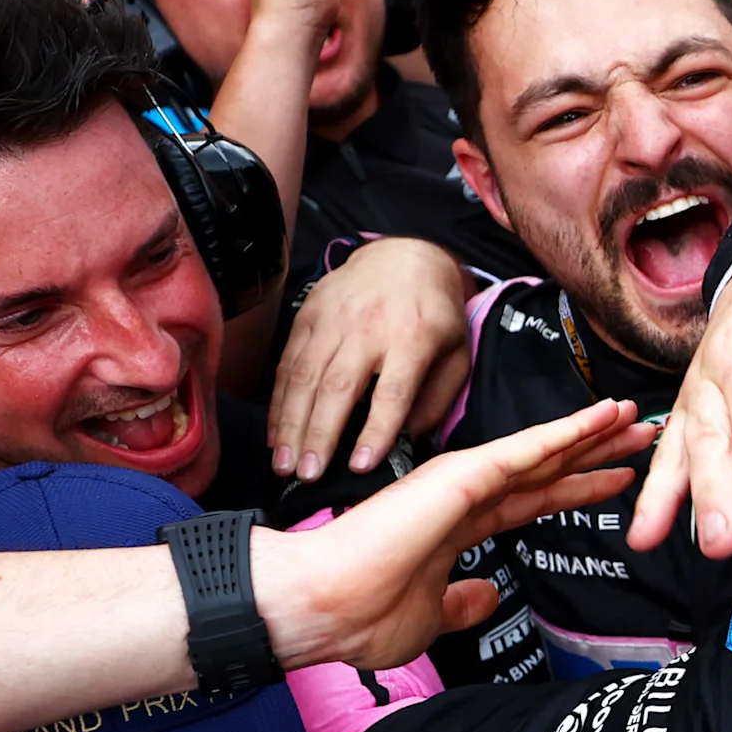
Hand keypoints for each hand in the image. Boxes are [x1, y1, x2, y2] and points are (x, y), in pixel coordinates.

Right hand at [252, 402, 656, 667]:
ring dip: (591, 433)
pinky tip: (598, 420)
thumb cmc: (360, 616)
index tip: (615, 481)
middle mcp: (465, 496)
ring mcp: (463, 482)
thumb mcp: (431, 617)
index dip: (577, 489)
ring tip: (633, 418)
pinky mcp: (461, 477)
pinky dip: (565, 433)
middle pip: (548, 469)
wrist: (320, 607)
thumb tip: (490, 597)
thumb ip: (464, 602)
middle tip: (642, 435)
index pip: (533, 501)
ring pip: (544, 452)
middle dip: (596, 452)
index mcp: (460, 526)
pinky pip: (525, 451)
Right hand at [269, 238, 475, 478]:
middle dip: (319, 435)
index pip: (392, 393)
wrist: (406, 256)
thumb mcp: (456, 353)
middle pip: (338, 387)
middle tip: (308, 475)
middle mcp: (369, 329)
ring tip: (285, 464)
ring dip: (290, 424)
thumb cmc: (435, 314)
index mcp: (413, 340)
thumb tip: (409, 440)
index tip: (360, 466)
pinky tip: (275, 433)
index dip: (375, 431)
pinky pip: (287, 363)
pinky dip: (278, 402)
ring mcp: (333, 320)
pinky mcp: (307, 316)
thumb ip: (436, 398)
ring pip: (305, 377)